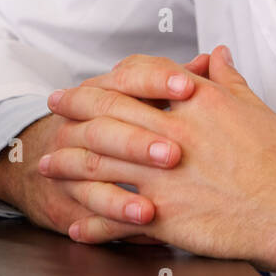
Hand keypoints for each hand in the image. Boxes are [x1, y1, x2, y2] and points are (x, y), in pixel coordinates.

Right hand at [0, 53, 209, 243]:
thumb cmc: (122, 128)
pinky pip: (90, 202)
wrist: (60, 163)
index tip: (189, 86)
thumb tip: (215, 59)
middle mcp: (84, 118)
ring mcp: (72, 154)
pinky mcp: (70, 192)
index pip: (129, 74)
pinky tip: (143, 216)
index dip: (157, 79)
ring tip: (155, 200)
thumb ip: (182, 82)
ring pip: (95, 163)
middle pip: (108, 118)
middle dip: (140, 137)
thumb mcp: (151, 102)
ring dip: (126, 182)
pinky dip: (115, 211)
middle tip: (175, 154)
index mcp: (107, 88)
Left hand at [41, 46, 275, 275]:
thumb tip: (216, 55)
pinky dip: (92, 224)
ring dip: (68, 164)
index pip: (138, 75)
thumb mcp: (254, 107)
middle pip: (106, 113)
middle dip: (73, 109)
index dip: (109, 77)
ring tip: (48, 165)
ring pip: (100, 163)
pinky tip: (76, 226)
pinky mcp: (165, 216)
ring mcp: (163, 175)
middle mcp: (172, 133)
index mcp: (194, 101)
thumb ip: (228, 80)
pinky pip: (116, 220)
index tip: (92, 82)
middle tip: (53, 109)